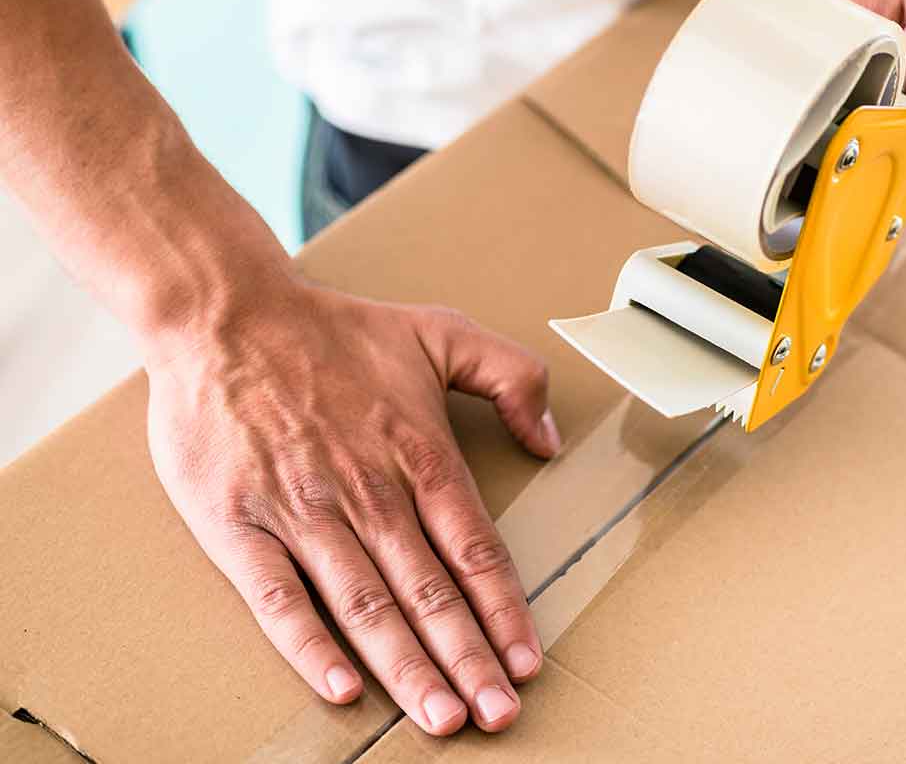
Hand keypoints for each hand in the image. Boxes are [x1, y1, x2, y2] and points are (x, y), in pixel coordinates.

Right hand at [143, 277, 561, 735]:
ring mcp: (303, 512)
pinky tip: (343, 688)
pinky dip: (310, 646)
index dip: (505, 611)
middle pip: (430, 592)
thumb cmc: (334, 331)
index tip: (528, 661)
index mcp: (419, 454)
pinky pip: (279, 599)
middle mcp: (369, 492)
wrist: (227, 317)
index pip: (476, 549)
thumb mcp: (441, 332)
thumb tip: (548, 439)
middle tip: (499, 715)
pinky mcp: (239, 525)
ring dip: (408, 667)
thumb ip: (511, 376)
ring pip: (367, 605)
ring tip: (442, 718)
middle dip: (469, 660)